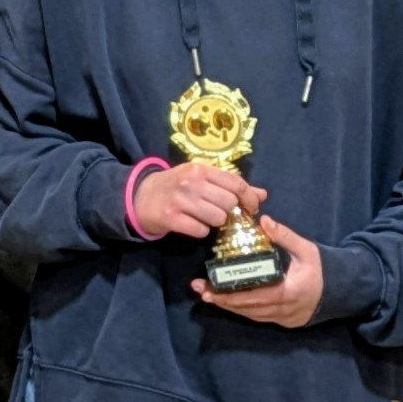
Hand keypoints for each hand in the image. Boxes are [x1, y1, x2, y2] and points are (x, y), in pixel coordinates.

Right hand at [129, 156, 259, 242]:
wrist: (139, 196)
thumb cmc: (176, 186)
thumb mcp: (202, 179)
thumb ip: (231, 185)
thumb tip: (262, 194)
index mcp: (201, 170)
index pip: (236, 183)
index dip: (249, 198)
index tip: (252, 208)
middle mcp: (192, 182)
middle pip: (228, 202)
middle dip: (229, 211)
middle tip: (221, 214)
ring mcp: (180, 200)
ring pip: (217, 218)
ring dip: (215, 223)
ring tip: (205, 219)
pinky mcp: (170, 217)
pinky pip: (200, 230)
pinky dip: (200, 231)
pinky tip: (193, 225)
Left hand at [195, 220, 323, 328]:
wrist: (342, 291)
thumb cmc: (323, 269)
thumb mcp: (307, 250)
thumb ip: (285, 236)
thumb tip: (264, 221)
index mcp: (289, 292)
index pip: (254, 297)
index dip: (230, 296)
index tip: (210, 289)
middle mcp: (283, 310)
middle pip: (247, 308)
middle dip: (222, 300)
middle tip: (200, 290)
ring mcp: (282, 318)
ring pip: (250, 315)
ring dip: (229, 305)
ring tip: (207, 294)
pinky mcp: (282, 321)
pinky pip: (257, 317)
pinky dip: (242, 309)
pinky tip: (227, 301)